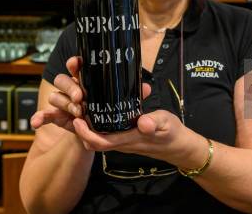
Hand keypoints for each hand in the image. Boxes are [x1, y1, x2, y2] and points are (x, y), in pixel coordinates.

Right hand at [30, 56, 151, 133]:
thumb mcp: (126, 102)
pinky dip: (40, 117)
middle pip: (63, 80)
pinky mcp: (59, 117)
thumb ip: (134, 95)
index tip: (76, 63)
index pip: (78, 67)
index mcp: (88, 81)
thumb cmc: (113, 111)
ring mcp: (65, 103)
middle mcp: (73, 89)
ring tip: (78, 112)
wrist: (104, 132)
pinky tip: (36, 123)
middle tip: (81, 96)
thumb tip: (146, 89)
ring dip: (65, 104)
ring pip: (56, 96)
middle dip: (70, 86)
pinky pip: (47, 115)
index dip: (75, 63)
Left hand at [72, 107, 207, 168]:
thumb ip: (155, 123)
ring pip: (96, 137)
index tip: (77, 119)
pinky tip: (94, 108)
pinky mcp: (123, 136)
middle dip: (78, 129)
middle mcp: (121, 142)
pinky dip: (95, 124)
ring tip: (79, 105)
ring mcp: (121, 140)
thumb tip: (143, 123)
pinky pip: (104, 133)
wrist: (178, 146)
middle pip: (92, 141)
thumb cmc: (172, 133)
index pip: (100, 142)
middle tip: (73, 107)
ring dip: (84, 126)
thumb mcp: (166, 123)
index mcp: (129, 140)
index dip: (85, 134)